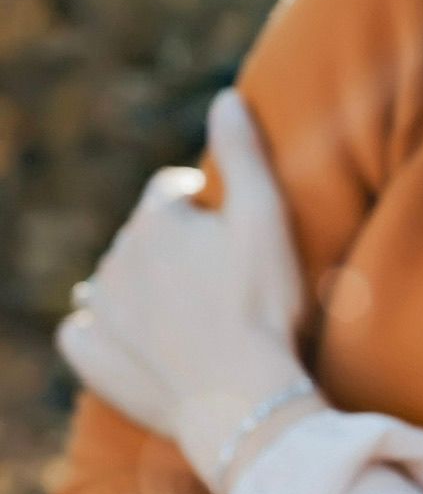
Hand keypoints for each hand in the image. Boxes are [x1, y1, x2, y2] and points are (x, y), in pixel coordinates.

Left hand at [58, 91, 313, 487]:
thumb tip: (225, 96)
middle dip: (177, 245)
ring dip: (144, 283)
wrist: (241, 397)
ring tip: (191, 309)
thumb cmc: (263, 304)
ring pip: (115, 279)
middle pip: (145, 235)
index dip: (207, 204)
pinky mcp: (91, 356)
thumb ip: (244, 152)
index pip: (173, 189)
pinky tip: (139, 338)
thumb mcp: (267, 217)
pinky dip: (105, 328)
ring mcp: (99, 311)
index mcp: (157, 220)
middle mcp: (116, 259)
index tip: (235, 231)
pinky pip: (84, 329)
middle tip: (223, 276)